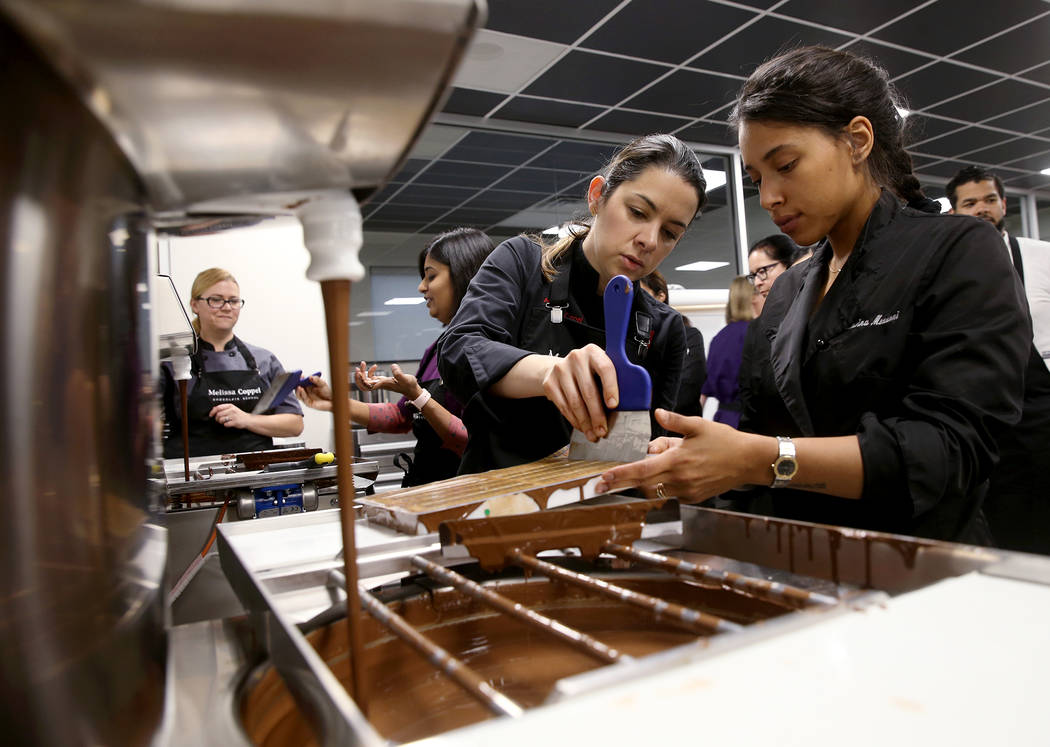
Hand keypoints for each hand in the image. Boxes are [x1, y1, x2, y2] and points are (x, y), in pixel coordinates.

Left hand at [210, 403, 248, 428]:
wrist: (247, 420)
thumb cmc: (238, 414)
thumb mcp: (232, 408)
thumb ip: (223, 408)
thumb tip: (214, 409)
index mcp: (230, 406)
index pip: (218, 407)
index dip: (212, 412)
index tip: (211, 415)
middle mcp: (232, 410)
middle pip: (218, 414)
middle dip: (217, 418)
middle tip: (219, 420)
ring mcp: (234, 416)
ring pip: (221, 420)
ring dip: (221, 422)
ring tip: (225, 421)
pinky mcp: (235, 422)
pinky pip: (225, 424)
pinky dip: (226, 425)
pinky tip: (229, 424)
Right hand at [296, 375, 332, 410]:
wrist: (333, 401)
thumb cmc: (328, 392)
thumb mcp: (322, 384)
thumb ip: (317, 380)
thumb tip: (310, 377)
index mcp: (309, 386)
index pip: (301, 382)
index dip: (299, 379)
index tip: (299, 375)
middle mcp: (306, 392)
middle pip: (298, 389)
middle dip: (296, 385)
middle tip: (296, 381)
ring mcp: (307, 398)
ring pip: (298, 394)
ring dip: (297, 390)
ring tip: (298, 386)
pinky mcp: (308, 403)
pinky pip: (303, 398)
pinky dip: (302, 394)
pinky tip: (302, 389)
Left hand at [355, 361, 421, 398]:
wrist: (412, 389)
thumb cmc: (409, 385)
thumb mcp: (406, 378)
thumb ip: (399, 373)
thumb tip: (393, 366)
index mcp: (383, 385)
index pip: (368, 385)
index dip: (361, 380)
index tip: (359, 372)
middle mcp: (380, 385)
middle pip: (364, 384)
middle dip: (358, 377)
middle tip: (358, 368)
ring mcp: (380, 383)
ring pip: (366, 380)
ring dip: (362, 372)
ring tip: (363, 363)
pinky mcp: (382, 381)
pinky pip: (372, 377)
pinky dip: (370, 371)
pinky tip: (375, 366)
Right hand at [542, 343, 618, 441]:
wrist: (563, 369)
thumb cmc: (589, 372)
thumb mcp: (602, 370)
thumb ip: (614, 381)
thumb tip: (629, 404)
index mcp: (593, 352)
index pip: (605, 369)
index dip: (610, 388)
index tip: (614, 406)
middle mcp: (576, 358)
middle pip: (588, 390)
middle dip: (597, 415)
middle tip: (602, 430)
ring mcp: (560, 370)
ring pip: (575, 401)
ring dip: (585, 422)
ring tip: (593, 433)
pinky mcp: (549, 383)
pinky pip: (563, 406)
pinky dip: (574, 420)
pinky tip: (581, 426)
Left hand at [593, 409, 758, 501]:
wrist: (748, 461)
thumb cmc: (724, 441)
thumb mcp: (698, 425)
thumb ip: (674, 422)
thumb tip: (657, 413)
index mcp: (677, 461)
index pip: (641, 470)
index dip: (620, 475)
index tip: (603, 478)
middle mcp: (679, 480)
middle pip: (643, 483)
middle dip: (623, 482)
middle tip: (605, 481)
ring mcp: (687, 492)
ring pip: (656, 488)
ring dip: (649, 478)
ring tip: (668, 457)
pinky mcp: (693, 498)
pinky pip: (670, 492)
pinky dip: (665, 482)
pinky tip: (679, 468)